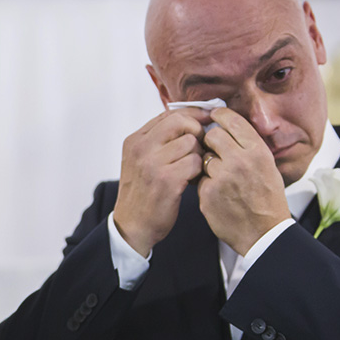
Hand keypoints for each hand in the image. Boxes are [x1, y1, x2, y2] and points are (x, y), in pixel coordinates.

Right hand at [113, 107, 208, 255]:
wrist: (132, 226)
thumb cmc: (142, 193)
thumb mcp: (140, 161)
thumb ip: (158, 140)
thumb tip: (190, 119)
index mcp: (134, 141)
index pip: (168, 114)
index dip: (192, 114)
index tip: (206, 119)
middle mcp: (141, 149)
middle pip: (180, 122)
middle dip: (197, 132)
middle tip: (199, 148)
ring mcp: (152, 164)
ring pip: (191, 142)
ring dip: (198, 155)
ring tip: (191, 169)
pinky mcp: (167, 180)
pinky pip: (196, 162)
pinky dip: (199, 171)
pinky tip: (192, 180)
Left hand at [198, 108, 290, 254]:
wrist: (264, 232)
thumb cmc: (267, 200)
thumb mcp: (267, 166)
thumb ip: (248, 146)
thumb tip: (228, 127)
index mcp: (257, 151)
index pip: (232, 120)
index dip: (219, 116)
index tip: (213, 117)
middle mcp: (240, 160)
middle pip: (212, 135)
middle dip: (210, 141)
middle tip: (214, 150)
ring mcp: (222, 177)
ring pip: (203, 157)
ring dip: (208, 165)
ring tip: (222, 178)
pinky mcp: (208, 193)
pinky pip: (200, 179)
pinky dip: (205, 184)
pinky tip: (218, 194)